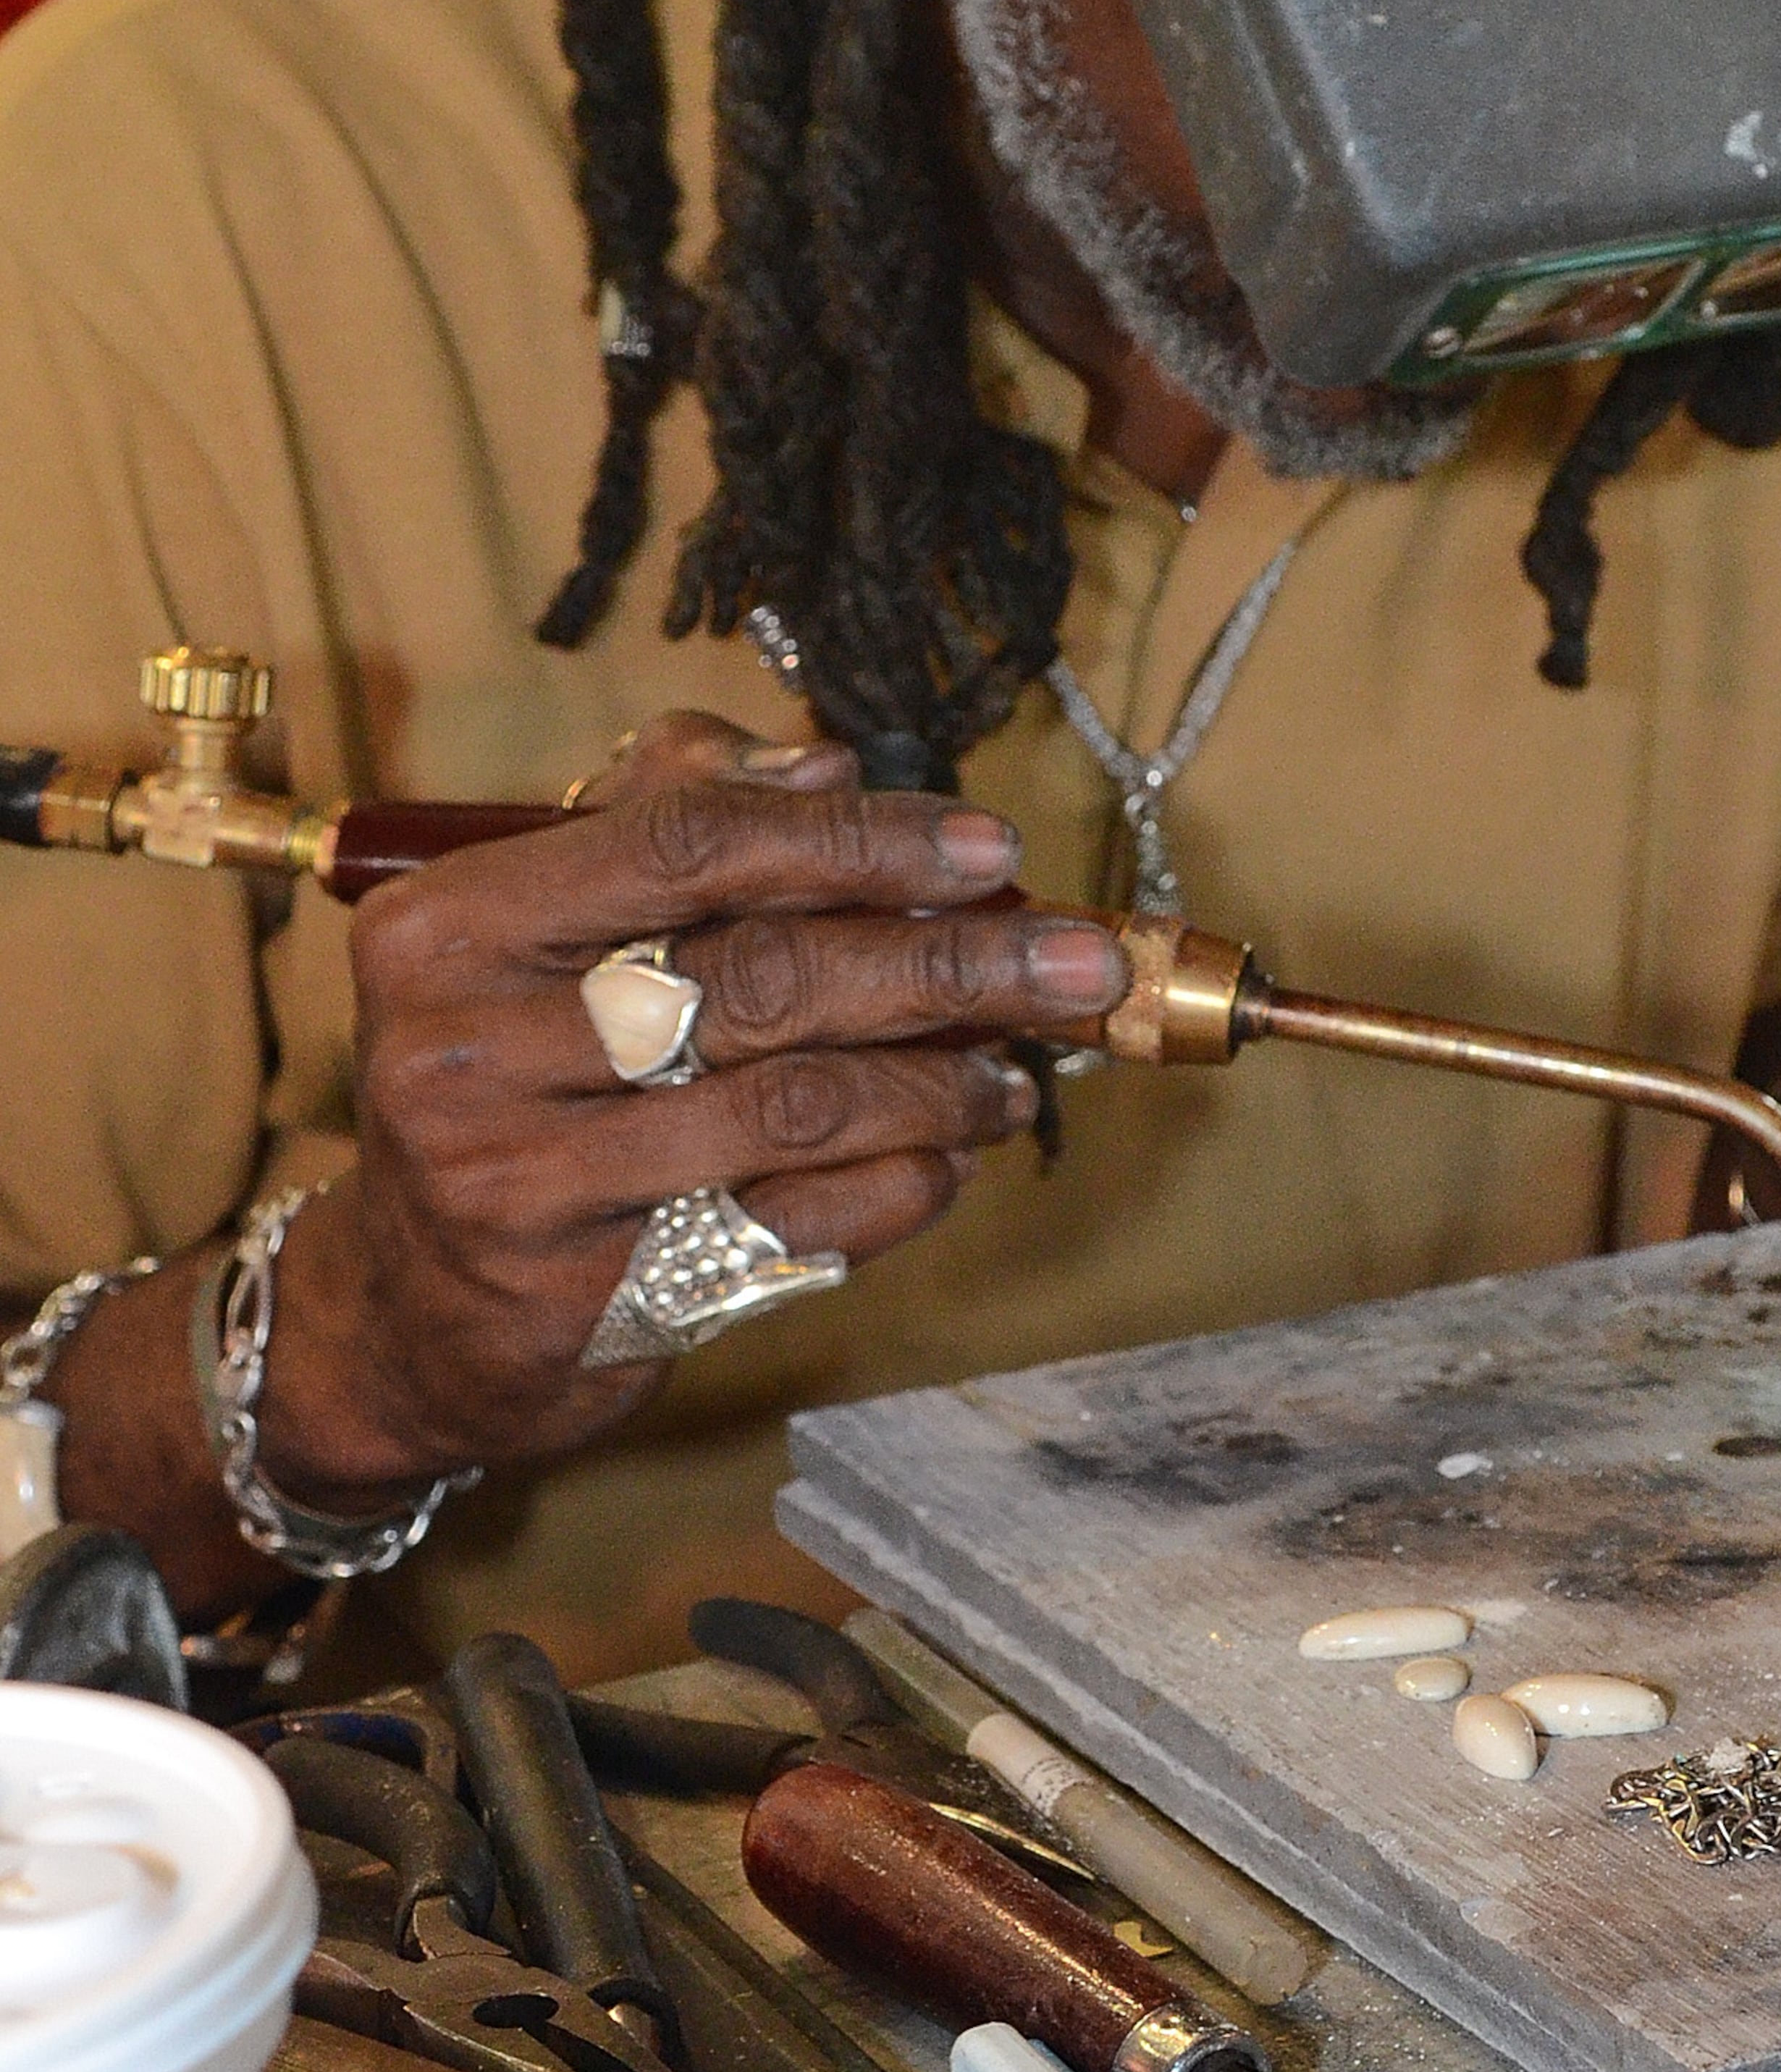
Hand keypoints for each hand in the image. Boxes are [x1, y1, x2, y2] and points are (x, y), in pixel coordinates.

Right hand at [247, 716, 1125, 1493]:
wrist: (415, 1310)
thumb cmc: (513, 1080)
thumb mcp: (540, 930)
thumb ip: (667, 817)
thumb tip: (824, 761)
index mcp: (451, 924)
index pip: (689, 842)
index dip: (859, 840)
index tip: (990, 849)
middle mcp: (465, 1048)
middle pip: (763, 974)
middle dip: (949, 965)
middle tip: (1074, 963)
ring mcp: (518, 1183)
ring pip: (795, 1105)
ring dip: (942, 1085)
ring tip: (1021, 1072)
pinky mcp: (583, 1300)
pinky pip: (794, 1225)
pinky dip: (900, 1185)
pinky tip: (951, 1159)